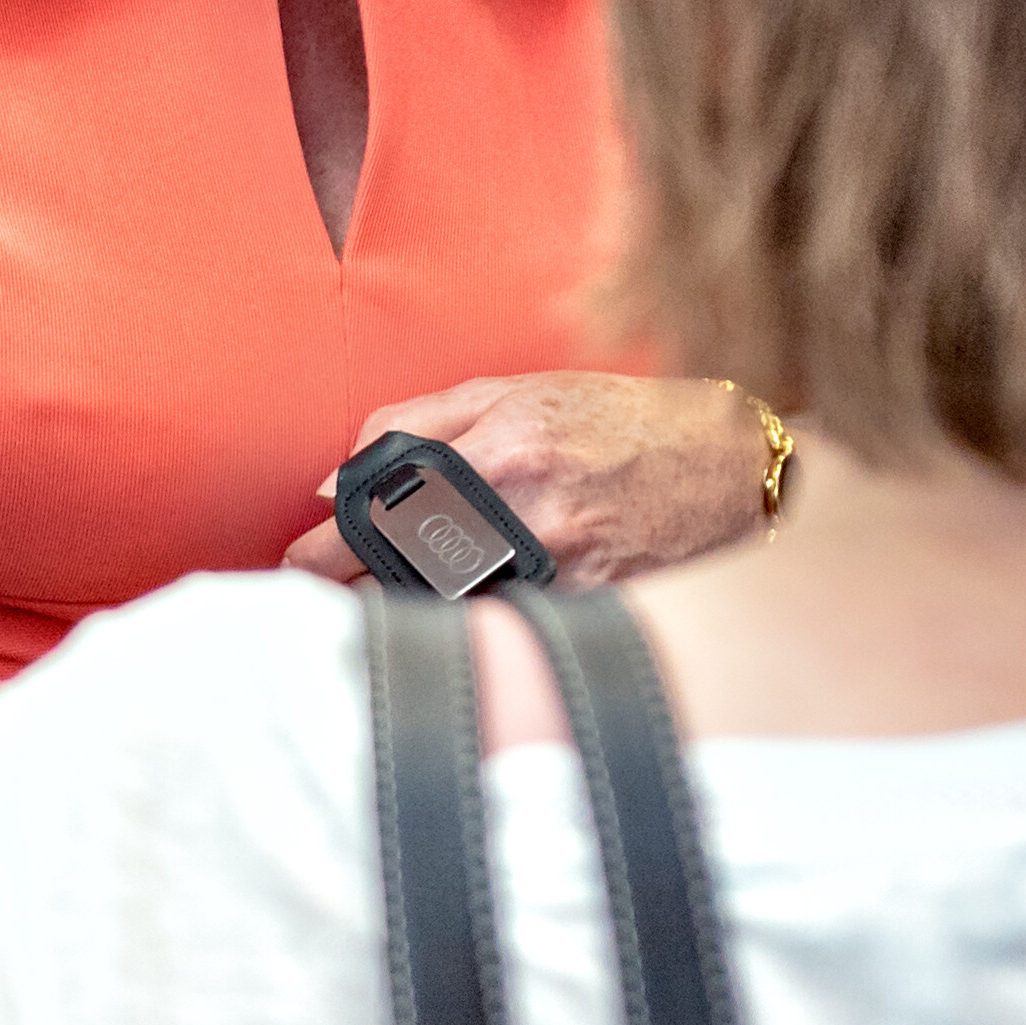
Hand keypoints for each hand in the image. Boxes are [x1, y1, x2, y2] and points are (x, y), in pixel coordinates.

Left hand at [281, 371, 762, 588]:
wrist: (730, 465)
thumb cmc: (618, 421)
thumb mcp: (515, 393)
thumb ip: (416, 427)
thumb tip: (336, 482)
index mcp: (499, 449)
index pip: (382, 512)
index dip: (324, 553)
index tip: (295, 569)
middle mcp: (528, 512)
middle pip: (407, 578)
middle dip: (360, 595)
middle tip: (331, 603)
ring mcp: (564, 568)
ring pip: (453, 615)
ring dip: (417, 618)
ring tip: (397, 612)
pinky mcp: (592, 611)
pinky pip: (511, 630)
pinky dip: (483, 631)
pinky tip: (480, 620)